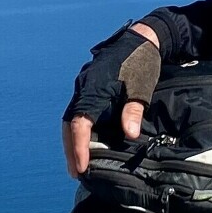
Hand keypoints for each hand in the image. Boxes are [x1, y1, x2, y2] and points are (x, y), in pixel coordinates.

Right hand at [62, 22, 161, 176]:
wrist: (141, 39)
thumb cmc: (142, 62)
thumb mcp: (141, 87)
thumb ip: (133, 110)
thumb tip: (129, 135)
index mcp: (94, 87)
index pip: (80, 123)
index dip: (79, 147)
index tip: (82, 167)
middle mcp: (83, 88)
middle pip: (69, 124)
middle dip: (71, 149)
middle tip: (76, 172)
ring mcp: (84, 87)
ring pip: (71, 119)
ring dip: (73, 141)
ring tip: (78, 164)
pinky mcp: (89, 88)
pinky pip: (79, 113)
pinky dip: (80, 131)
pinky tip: (87, 145)